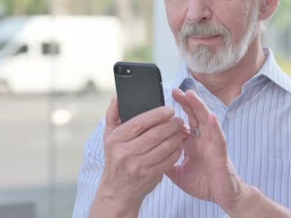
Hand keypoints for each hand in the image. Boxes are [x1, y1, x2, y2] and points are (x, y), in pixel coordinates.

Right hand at [91, 97, 188, 216]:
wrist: (118, 192)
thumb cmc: (115, 160)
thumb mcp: (109, 137)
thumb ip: (113, 115)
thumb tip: (117, 97)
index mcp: (116, 140)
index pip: (140, 122)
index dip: (158, 114)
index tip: (169, 110)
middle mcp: (126, 153)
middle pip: (155, 134)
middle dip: (171, 125)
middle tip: (179, 120)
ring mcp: (139, 166)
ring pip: (165, 147)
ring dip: (177, 137)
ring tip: (181, 131)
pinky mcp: (150, 176)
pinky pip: (169, 160)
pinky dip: (176, 151)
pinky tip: (178, 145)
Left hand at [166, 89, 247, 211]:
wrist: (222, 196)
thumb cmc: (204, 184)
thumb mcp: (179, 174)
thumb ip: (167, 163)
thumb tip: (150, 158)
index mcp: (192, 144)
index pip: (183, 123)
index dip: (174, 113)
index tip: (163, 103)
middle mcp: (203, 140)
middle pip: (194, 116)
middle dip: (186, 103)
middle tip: (176, 91)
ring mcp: (212, 144)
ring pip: (206, 121)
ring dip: (199, 107)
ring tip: (191, 96)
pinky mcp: (221, 152)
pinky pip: (218, 137)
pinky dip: (215, 126)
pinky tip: (211, 117)